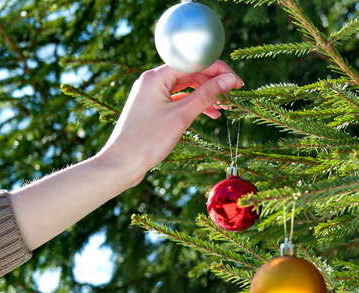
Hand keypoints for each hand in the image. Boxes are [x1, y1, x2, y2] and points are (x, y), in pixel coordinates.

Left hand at [100, 60, 243, 180]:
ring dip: (205, 95)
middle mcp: (152, 81)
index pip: (193, 62)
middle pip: (190, 73)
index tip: (236, 81)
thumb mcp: (181, 116)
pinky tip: (210, 113)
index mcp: (155, 77)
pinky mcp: (153, 108)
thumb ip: (206, 95)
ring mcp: (152, 95)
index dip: (217, 69)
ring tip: (224, 107)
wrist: (121, 164)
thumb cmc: (147, 140)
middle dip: (213, 83)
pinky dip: (194, 105)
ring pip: (185, 87)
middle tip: (233, 94)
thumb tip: (229, 79)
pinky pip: (178, 100)